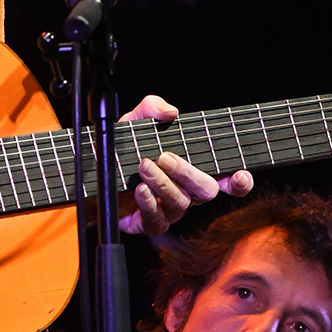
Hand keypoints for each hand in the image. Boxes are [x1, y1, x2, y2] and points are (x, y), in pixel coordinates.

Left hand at [117, 96, 253, 233]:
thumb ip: (153, 108)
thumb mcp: (135, 121)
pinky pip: (158, 220)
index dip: (239, 182)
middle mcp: (186, 192)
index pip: (226, 180)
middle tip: (164, 157)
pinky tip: (140, 189)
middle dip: (188, 173)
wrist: (91, 171)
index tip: (239, 176)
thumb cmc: (121, 149)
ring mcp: (169, 210)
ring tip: (143, 165)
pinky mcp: (148, 224)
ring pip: (181, 203)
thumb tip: (170, 112)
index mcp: (192, 170)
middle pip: (206, 191)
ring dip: (163, 183)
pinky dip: (150, 203)